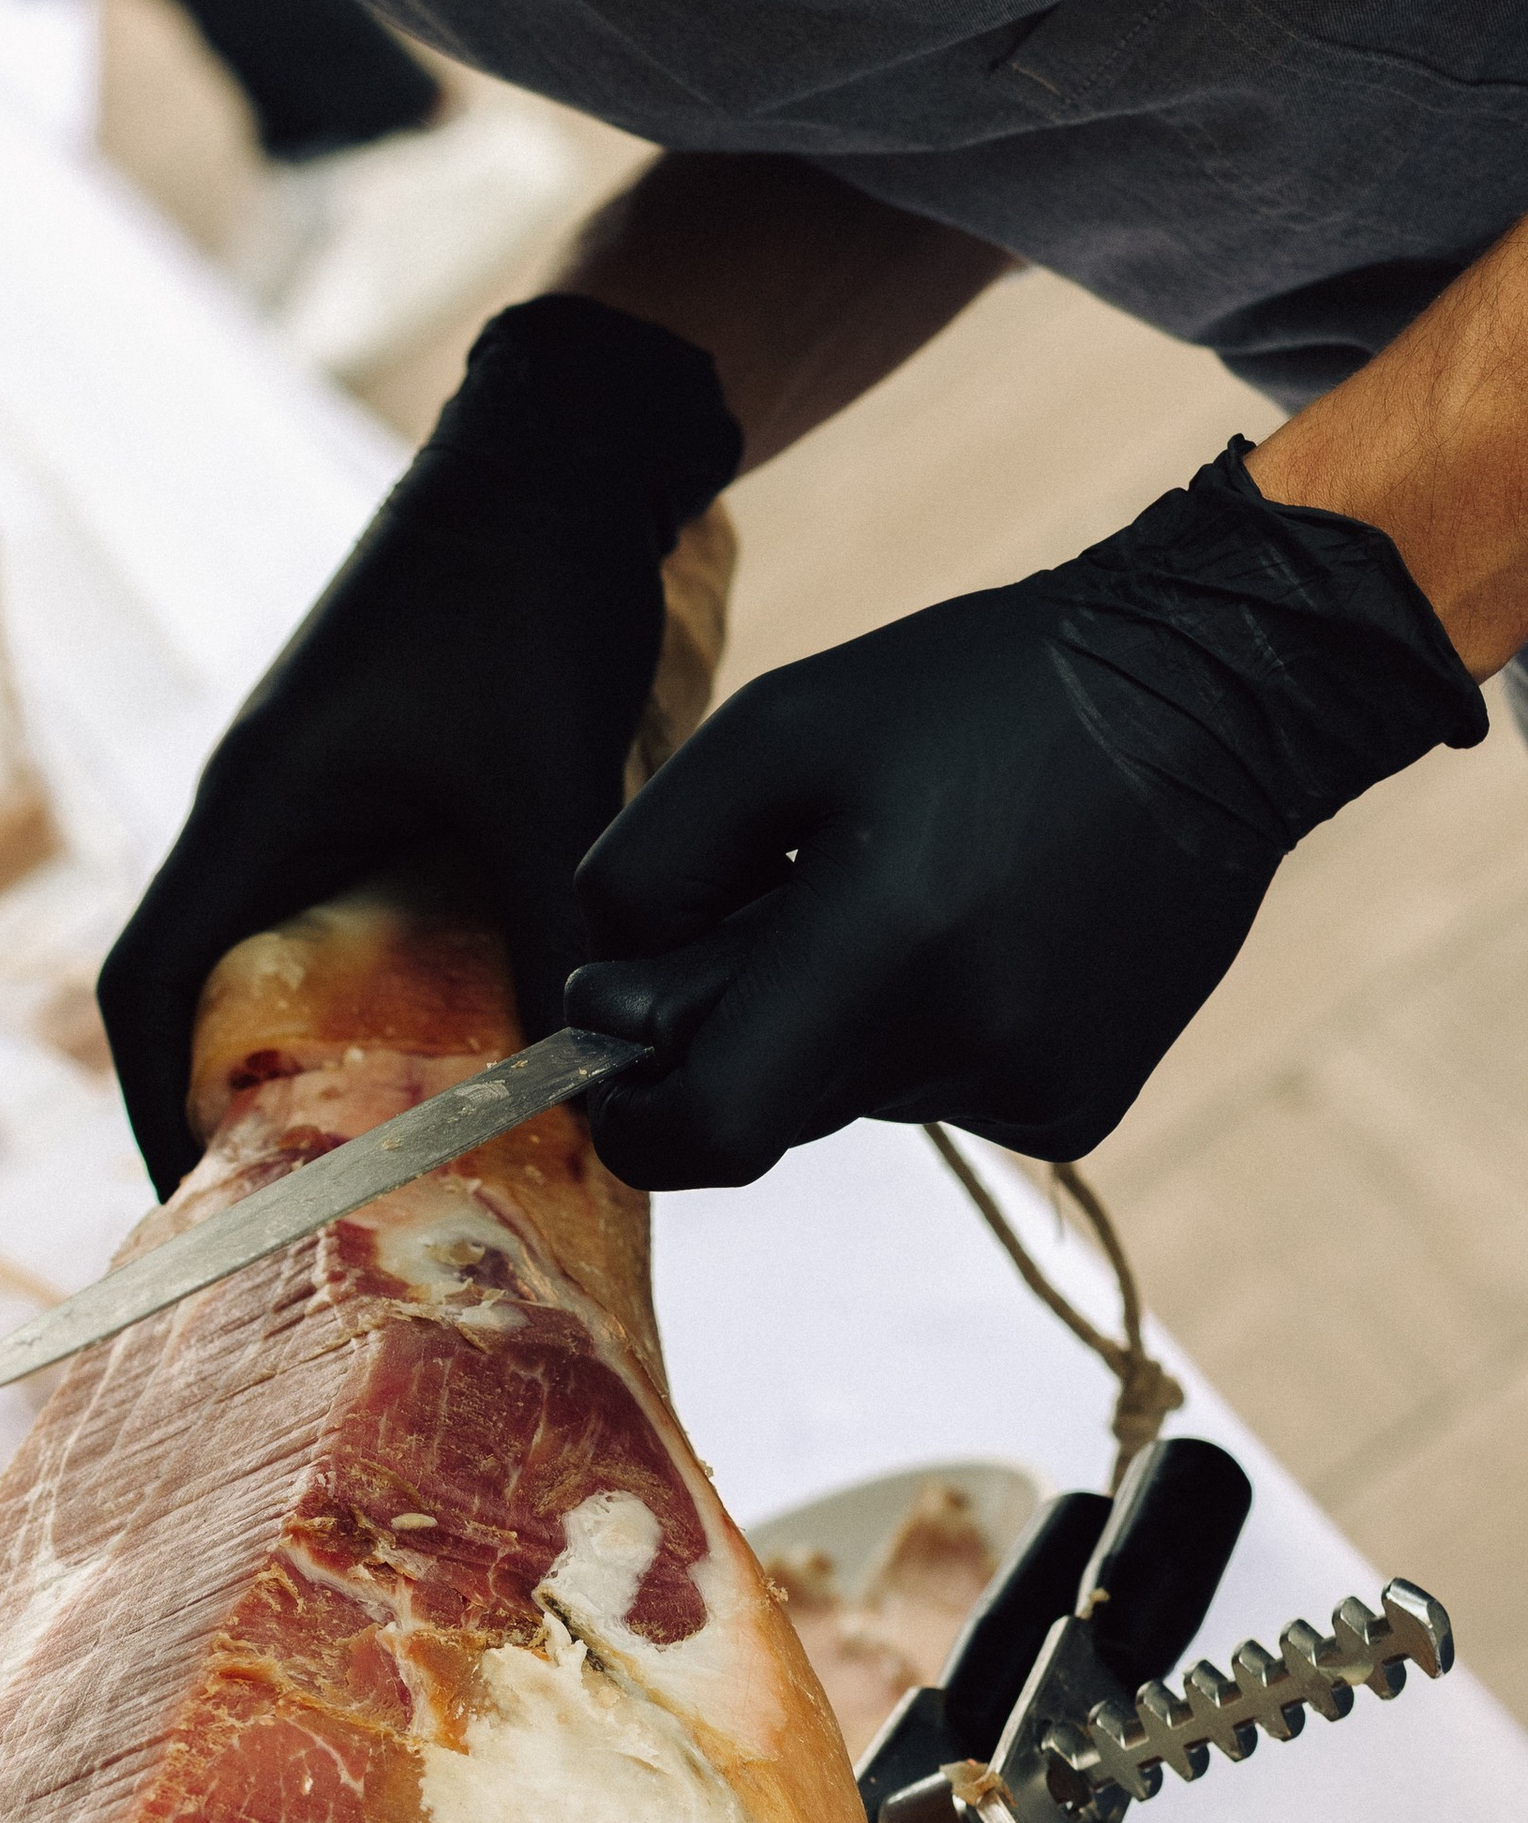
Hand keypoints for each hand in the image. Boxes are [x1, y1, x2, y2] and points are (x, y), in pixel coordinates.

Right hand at [98, 294, 739, 1195]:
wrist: (566, 444)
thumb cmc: (526, 592)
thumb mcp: (542, 777)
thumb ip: (551, 928)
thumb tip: (585, 1084)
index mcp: (252, 813)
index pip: (148, 988)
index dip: (152, 1104)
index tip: (198, 1202)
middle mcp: (263, 814)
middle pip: (206, 994)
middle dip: (238, 1105)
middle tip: (307, 1215)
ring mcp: (321, 796)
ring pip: (285, 961)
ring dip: (317, 1055)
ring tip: (383, 1160)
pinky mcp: (386, 783)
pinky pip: (356, 920)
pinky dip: (388, 998)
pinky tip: (465, 1053)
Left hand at [567, 442, 1484, 1189]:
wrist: (1218, 695)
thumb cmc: (984, 692)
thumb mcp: (782, 726)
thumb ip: (655, 863)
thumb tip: (604, 990)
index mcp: (885, 946)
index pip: (712, 1129)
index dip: (637, 1123)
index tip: (606, 1077)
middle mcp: (967, 1040)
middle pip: (773, 1100)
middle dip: (737, 1027)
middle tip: (780, 902)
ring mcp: (1034, 1088)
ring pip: (854, 1095)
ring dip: (838, 1019)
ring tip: (914, 888)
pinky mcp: (1079, 1103)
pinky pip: (939, 1093)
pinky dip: (922, 1031)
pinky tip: (984, 929)